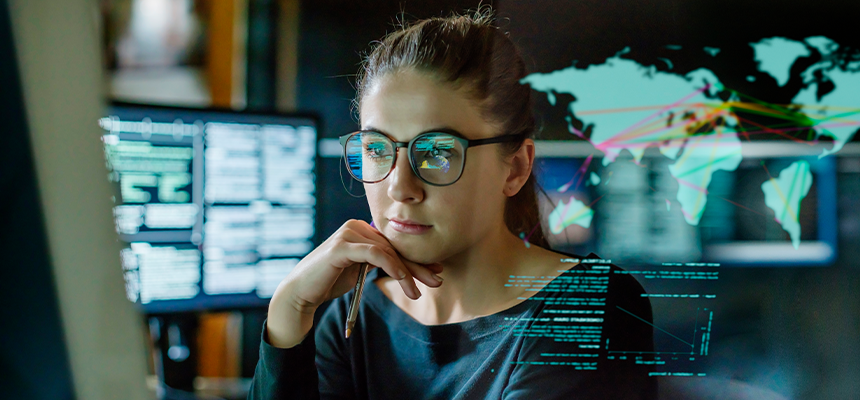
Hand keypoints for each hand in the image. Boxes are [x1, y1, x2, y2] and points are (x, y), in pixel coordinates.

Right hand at [266, 219, 442, 347]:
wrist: (302, 293)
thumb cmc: (330, 282)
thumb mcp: (361, 270)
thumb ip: (379, 262)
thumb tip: (408, 266)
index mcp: (361, 230)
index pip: (394, 244)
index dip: (416, 259)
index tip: (436, 271)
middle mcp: (355, 226)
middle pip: (394, 247)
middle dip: (417, 266)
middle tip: (438, 280)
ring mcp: (347, 234)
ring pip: (387, 251)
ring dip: (406, 273)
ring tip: (417, 293)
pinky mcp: (341, 246)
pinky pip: (375, 254)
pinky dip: (391, 267)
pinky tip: (402, 280)